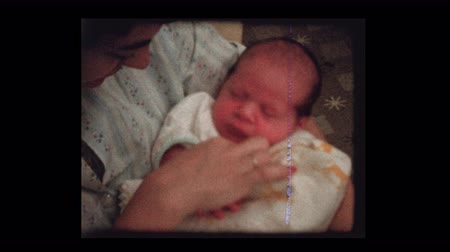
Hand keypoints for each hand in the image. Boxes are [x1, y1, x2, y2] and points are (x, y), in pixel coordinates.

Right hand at [114, 136, 288, 230]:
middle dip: (260, 150)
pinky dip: (282, 171)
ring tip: (283, 163)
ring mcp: (239, 164)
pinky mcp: (243, 180)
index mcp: (217, 142)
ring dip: (270, 160)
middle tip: (259, 158)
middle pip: (256, 143)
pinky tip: (292, 170)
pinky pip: (267, 172)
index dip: (239, 153)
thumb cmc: (176, 175)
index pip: (236, 143)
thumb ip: (205, 156)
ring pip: (263, 155)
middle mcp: (231, 150)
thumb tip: (209, 162)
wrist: (175, 188)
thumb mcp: (192, 157)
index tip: (237, 161)